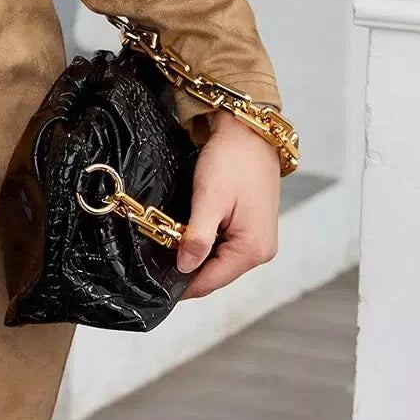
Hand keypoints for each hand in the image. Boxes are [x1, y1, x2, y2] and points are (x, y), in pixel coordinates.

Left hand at [175, 110, 280, 298]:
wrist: (249, 133)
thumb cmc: (232, 160)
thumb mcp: (209, 199)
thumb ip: (198, 237)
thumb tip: (185, 268)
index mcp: (252, 249)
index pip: (211, 282)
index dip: (183, 285)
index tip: (157, 283)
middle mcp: (261, 251)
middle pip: (217, 274)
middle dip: (190, 267)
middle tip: (161, 254)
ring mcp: (260, 240)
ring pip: (221, 261)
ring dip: (199, 254)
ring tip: (175, 240)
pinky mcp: (255, 228)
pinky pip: (228, 246)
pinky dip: (209, 243)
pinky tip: (194, 231)